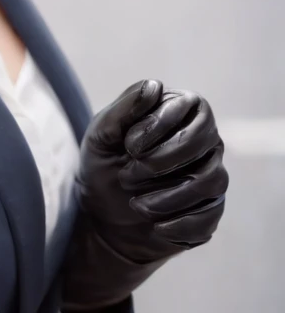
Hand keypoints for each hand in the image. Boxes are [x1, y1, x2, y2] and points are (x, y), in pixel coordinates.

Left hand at [61, 79, 227, 312]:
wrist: (102, 215)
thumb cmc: (103, 164)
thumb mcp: (101, 135)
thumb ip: (125, 108)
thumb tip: (154, 87)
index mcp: (179, 110)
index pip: (189, 106)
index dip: (159, 126)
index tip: (128, 146)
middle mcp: (203, 139)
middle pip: (206, 141)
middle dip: (163, 160)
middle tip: (128, 175)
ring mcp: (211, 174)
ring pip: (211, 180)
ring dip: (170, 196)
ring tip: (137, 204)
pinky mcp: (211, 210)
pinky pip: (210, 216)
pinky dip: (180, 223)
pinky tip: (156, 225)